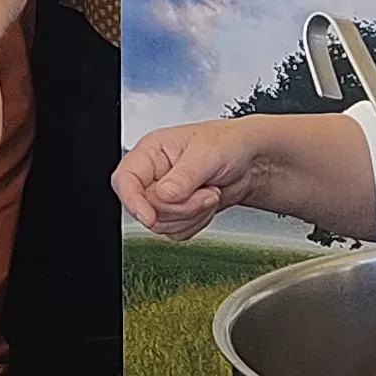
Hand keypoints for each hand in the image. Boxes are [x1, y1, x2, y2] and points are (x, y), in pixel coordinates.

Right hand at [114, 121, 271, 239]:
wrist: (250, 161)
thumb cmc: (229, 144)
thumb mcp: (208, 154)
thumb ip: (184, 176)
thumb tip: (163, 195)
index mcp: (151, 152)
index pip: (125, 180)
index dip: (133, 201)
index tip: (150, 216)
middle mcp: (152, 175)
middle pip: (145, 208)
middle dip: (181, 207)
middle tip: (205, 192)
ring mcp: (163, 196)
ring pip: (161, 224)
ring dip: (192, 214)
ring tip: (209, 193)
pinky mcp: (175, 212)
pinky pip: (175, 232)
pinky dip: (196, 223)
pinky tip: (207, 204)